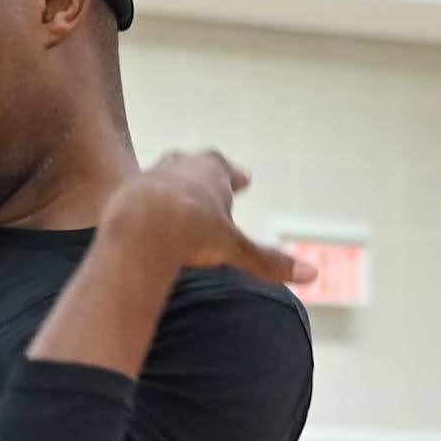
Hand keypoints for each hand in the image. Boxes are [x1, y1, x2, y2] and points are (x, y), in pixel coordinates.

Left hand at [99, 147, 292, 287]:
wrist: (139, 225)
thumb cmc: (191, 232)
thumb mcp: (234, 248)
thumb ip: (268, 262)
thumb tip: (312, 275)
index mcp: (212, 171)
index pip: (228, 169)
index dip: (235, 177)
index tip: (242, 180)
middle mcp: (182, 165)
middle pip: (196, 166)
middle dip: (205, 176)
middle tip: (211, 182)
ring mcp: (152, 174)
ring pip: (167, 176)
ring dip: (175, 187)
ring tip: (178, 199)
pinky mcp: (127, 191)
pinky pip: (140, 195)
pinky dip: (148, 204)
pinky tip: (146, 217)